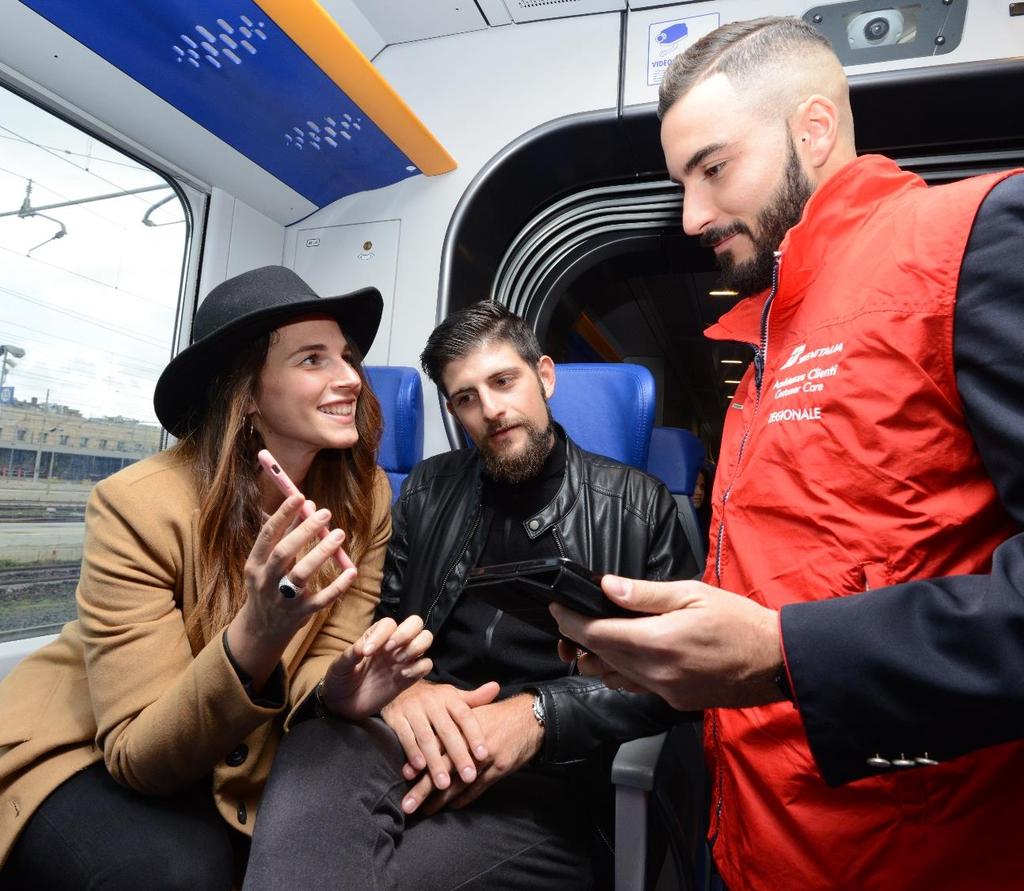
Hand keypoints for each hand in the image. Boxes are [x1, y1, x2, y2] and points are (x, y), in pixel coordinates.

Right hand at [226, 495, 358, 687]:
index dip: (283, 514)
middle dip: (304, 532)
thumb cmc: (270, 585)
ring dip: (321, 553)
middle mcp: (266, 582)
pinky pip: (322, 599)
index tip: (300, 496)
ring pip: (301, 575)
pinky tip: (351, 570)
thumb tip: (308, 506)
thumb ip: (287, 535)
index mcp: (255, 564)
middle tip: (325, 513)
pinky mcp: (301, 614)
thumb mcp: (268, 563)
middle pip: (283, 553)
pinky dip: (337, 585)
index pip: (268, 535)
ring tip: (338, 534)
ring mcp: (283, 600)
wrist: (263, 629)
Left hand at [322, 615, 433, 719]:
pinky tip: (402, 675)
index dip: (381, 634)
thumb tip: (362, 647)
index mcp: (376, 637)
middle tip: (390, 649)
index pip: (389, 624)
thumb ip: (350, 655)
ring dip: (416, 647)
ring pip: (425, 639)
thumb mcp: (339, 666)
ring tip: (399, 660)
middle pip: (415, 623)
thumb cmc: (340, 679)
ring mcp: (403, 661)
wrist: (343, 705)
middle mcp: (393, 645)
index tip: (367, 652)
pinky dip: (419, 667)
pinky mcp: (409, 678)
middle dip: (407, 632)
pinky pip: (426, 665)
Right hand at [381, 679, 499, 791]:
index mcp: (449, 697)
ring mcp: (412, 709)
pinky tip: (419, 769)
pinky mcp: (395, 717)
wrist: (398, 686)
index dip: (475, 735)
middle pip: (448, 731)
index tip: (484, 755)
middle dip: (459, 755)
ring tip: (444, 784)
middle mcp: (431, 702)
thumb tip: (496, 688)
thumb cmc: (433, 699)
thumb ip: (475, 698)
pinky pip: (405, 737)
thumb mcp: (453, 696)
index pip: (465, 716)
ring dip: (435, 762)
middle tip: (469, 777)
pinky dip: (412, 752)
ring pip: (426, 738)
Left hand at [400, 694, 543, 815]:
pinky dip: (464, 799)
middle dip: (423, 789)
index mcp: (461, 726)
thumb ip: (451, 723)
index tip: (404, 775)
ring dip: (440, 801)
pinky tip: (452, 807)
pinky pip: (478, 790)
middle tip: (406, 804)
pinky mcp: (499, 769)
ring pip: (459, 784)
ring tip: (425, 811)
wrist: (530, 718)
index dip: (420, 760)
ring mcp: (486, 758)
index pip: (436, 745)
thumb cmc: (498, 715)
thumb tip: (425, 738)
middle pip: (443, 768)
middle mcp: (471, 743)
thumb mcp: (473, 712)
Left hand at [551, 575, 783, 710]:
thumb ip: (645, 594)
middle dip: (578, 636)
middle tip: (569, 616)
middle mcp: (656, 673)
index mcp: (658, 642)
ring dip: (597, 656)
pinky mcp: (673, 700)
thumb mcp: (692, 594)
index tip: (557, 607)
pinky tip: (625, 653)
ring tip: (595, 633)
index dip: (570, 620)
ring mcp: (664, 691)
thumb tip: (607, 587)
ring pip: (612, 676)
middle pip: (599, 656)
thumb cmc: (738, 621)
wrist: (775, 661)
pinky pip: (634, 686)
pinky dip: (620, 670)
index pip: (596, 634)